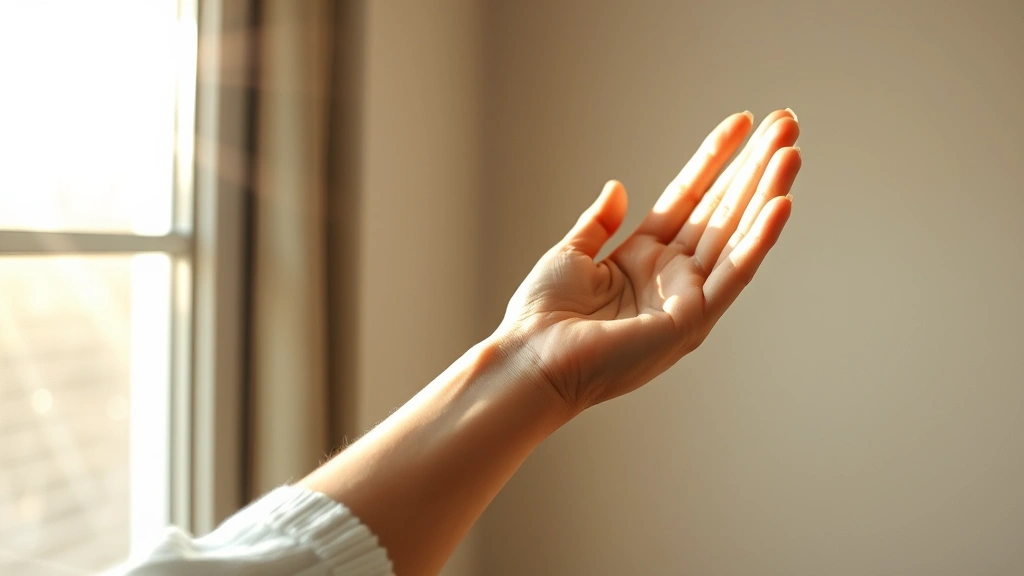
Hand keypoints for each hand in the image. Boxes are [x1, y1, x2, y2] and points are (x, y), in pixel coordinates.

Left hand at [497, 110, 801, 414]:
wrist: (531, 360)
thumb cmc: (542, 316)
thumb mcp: (571, 255)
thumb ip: (600, 222)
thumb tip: (618, 187)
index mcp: (644, 256)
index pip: (690, 195)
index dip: (716, 158)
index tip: (744, 122)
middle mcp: (672, 274)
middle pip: (722, 208)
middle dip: (755, 166)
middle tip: (787, 123)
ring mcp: (686, 296)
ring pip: (737, 234)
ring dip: (767, 192)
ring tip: (792, 151)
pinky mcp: (692, 320)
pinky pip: (734, 274)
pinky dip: (760, 239)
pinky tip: (782, 203)